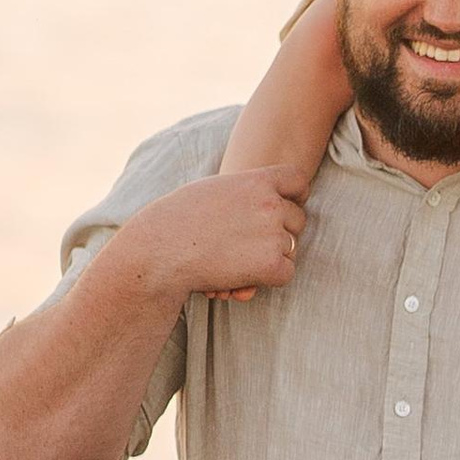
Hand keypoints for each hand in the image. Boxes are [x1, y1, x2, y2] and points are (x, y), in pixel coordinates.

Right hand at [132, 168, 304, 305]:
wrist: (160, 252)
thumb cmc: (177, 220)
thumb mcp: (212, 189)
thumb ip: (243, 189)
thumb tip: (265, 195)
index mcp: (256, 181)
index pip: (298, 180)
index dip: (295, 195)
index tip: (286, 205)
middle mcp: (270, 205)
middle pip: (298, 219)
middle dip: (281, 231)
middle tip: (251, 243)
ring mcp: (273, 234)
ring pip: (291, 248)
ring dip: (272, 256)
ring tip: (239, 259)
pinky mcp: (271, 264)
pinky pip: (286, 273)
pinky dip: (269, 279)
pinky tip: (244, 276)